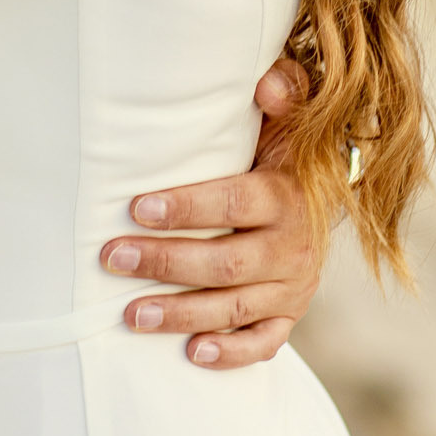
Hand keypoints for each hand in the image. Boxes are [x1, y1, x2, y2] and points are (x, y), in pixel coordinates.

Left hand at [99, 58, 321, 368]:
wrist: (325, 201)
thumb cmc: (282, 155)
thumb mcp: (285, 120)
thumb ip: (281, 93)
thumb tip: (263, 81)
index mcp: (286, 195)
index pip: (234, 202)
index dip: (186, 207)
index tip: (137, 208)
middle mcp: (293, 245)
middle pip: (225, 262)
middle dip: (165, 262)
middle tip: (111, 258)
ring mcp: (293, 287)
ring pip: (235, 307)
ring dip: (181, 313)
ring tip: (131, 314)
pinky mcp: (290, 316)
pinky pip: (264, 343)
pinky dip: (232, 353)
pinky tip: (193, 354)